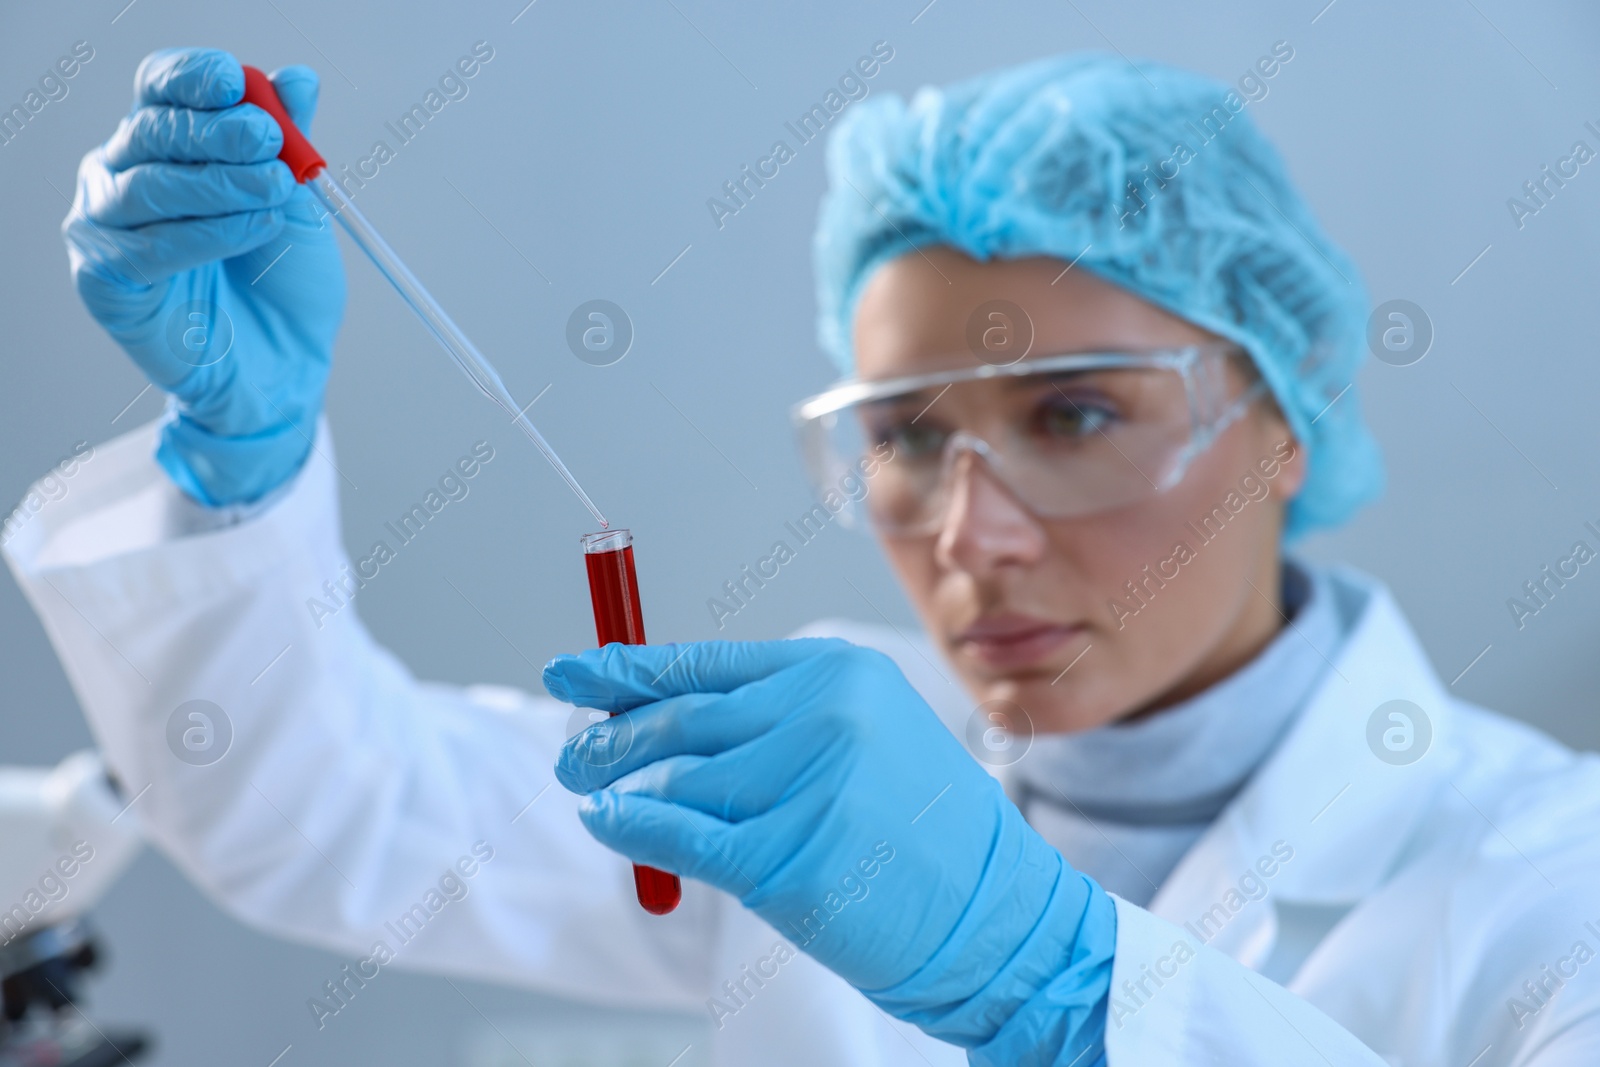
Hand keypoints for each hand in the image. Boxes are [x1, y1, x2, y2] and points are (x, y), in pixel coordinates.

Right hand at [63, 47, 344, 505]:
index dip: (191, 79)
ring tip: (276, 192)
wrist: (286, 365)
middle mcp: (123, 175)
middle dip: (217, 132)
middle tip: (271, 142)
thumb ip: (292, 144)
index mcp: (165, 144)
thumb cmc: (285, 283)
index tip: (236, 81)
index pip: (160, 91)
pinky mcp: (104, 278)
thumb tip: (300, 78)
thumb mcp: (299, 204)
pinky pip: (150, 246)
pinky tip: (252, 231)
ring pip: (151, 185)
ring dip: (220, 184)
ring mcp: (105, 225)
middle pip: (153, 131)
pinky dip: (207, 234)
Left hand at [545, 639, 1115, 1062]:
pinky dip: (634, 827)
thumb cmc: (922, 832)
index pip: (709, 664)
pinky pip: (686, 837)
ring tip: (589, 788)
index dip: (630, 668)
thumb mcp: (862, 742)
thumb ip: (771, 725)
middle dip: (615, 733)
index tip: (575, 671)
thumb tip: (661, 721)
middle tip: (572, 749)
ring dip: (623, 783)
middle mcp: (822, 714)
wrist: (997, 914)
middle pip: (684, 718)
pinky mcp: (791, 856)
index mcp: (838, 673)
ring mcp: (807, 783)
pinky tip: (607, 820)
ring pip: (683, 779)